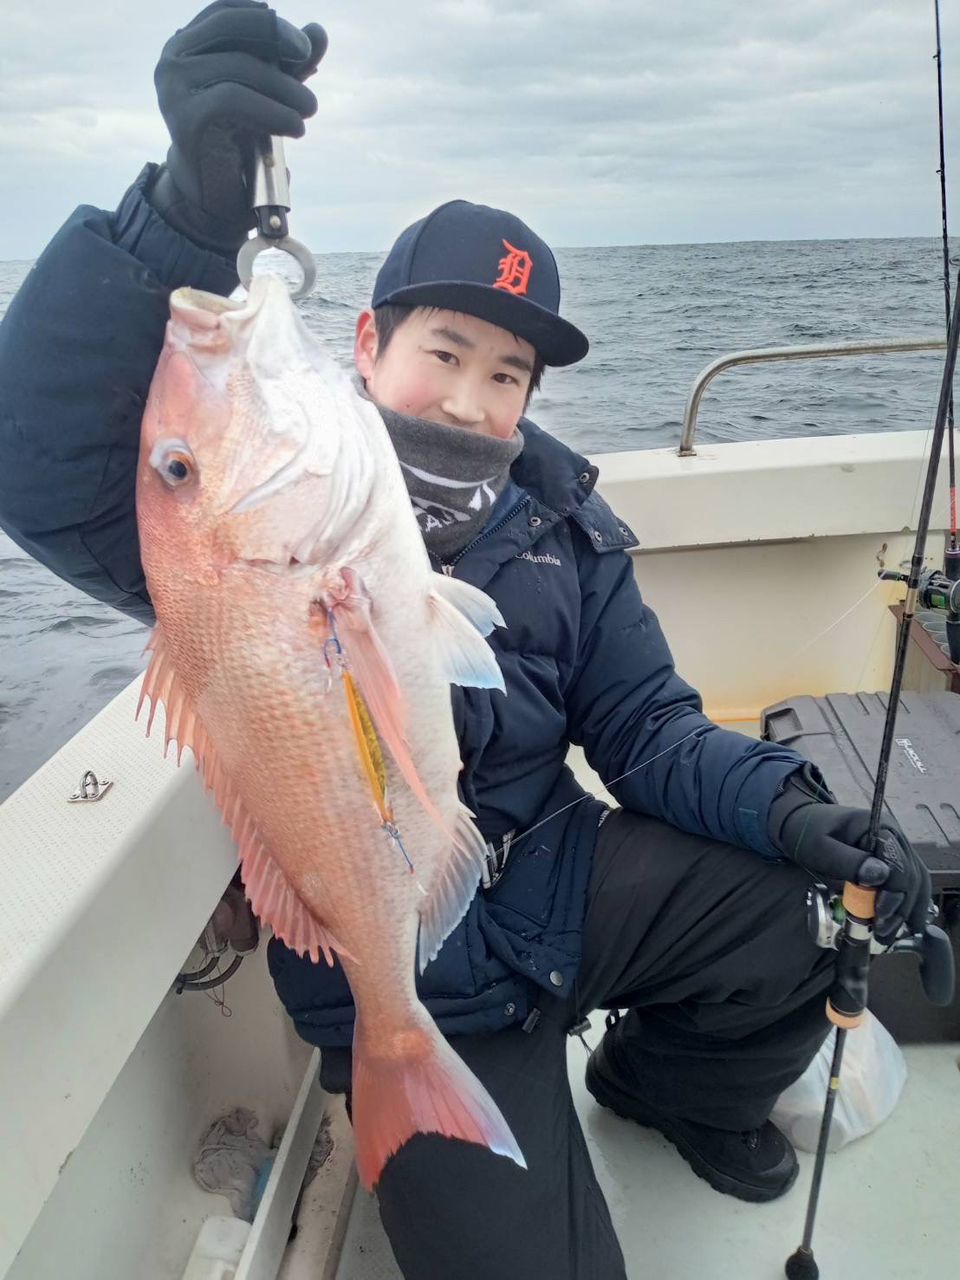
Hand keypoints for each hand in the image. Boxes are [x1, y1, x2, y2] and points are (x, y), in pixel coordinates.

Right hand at [150, 0, 326, 254]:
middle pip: (233, 27)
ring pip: (239, 66)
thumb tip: (318, 31)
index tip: (301, 46)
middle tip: (309, 62)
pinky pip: (234, 98)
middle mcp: (174, 58)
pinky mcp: (184, 117)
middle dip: (278, 40)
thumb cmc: (239, 138)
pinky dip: (273, 111)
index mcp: (188, 42)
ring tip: (308, 110)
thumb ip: (290, 64)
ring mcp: (174, 86)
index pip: (229, 11)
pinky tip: (295, 126)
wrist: (213, 194)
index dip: (267, 20)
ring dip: (285, 88)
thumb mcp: (268, 94)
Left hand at [769, 764, 932, 942]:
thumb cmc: (806, 833)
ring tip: (890, 933)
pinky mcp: (890, 861)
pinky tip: (902, 923)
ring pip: (916, 881)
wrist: (798, 823)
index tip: (879, 915)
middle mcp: (893, 837)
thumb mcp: (818, 847)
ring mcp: (894, 848)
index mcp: (878, 828)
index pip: (899, 865)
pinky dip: (906, 904)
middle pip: (912, 876)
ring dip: (908, 910)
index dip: (893, 893)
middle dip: (901, 908)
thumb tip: (880, 876)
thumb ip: (847, 861)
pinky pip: (907, 883)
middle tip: (883, 933)